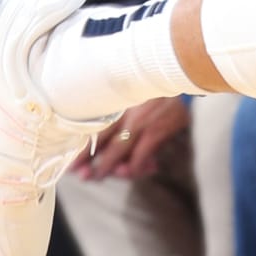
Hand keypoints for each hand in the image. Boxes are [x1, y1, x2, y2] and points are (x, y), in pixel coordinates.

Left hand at [73, 95, 191, 180]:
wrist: (184, 78)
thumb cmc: (158, 89)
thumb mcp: (134, 96)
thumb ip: (122, 116)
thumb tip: (113, 144)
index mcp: (116, 103)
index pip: (92, 129)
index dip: (81, 149)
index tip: (72, 165)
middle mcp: (123, 113)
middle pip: (100, 142)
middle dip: (90, 162)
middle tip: (84, 176)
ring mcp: (139, 123)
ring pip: (116, 153)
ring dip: (109, 169)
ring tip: (105, 176)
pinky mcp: (155, 131)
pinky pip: (139, 158)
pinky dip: (135, 168)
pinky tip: (135, 170)